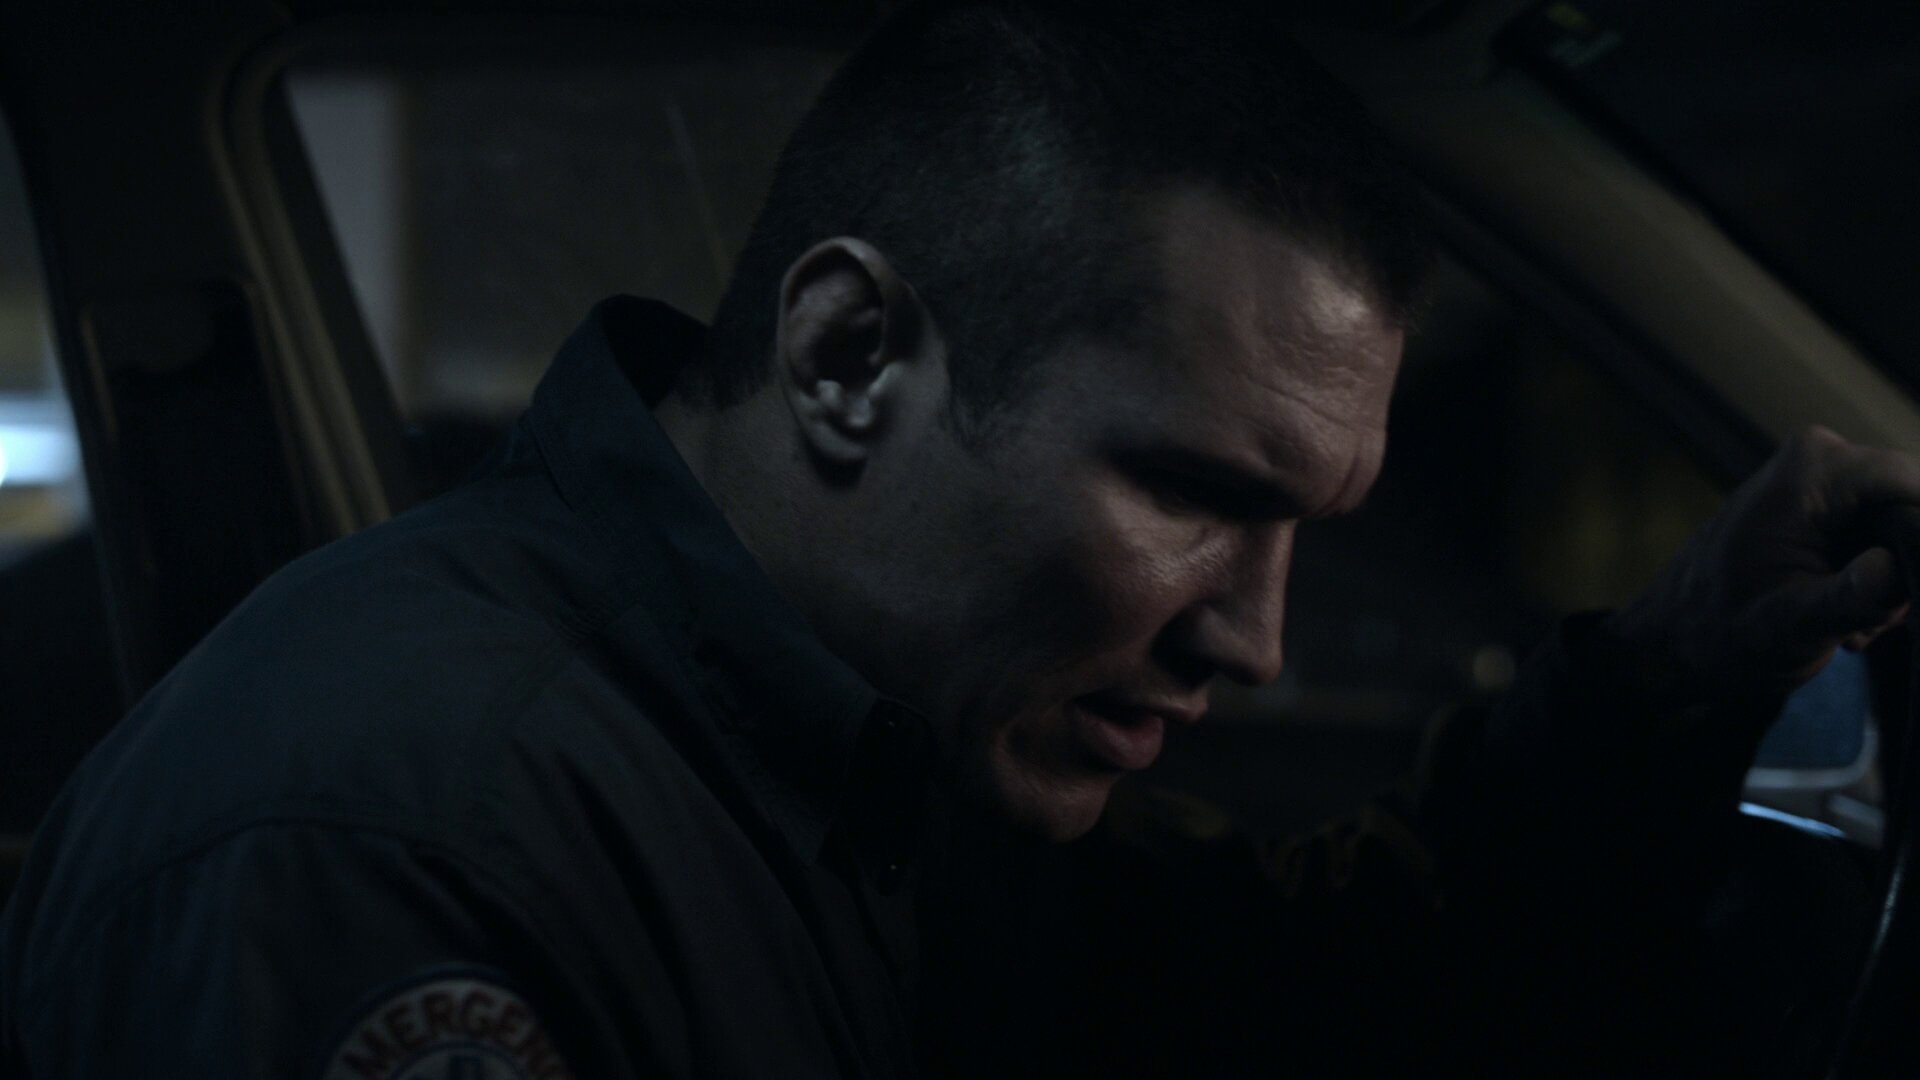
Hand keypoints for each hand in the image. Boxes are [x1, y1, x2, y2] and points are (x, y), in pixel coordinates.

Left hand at [1603, 426, 1917, 705]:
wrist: (1672, 640)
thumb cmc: (1720, 634)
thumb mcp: (1789, 627)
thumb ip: (1850, 598)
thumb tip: (1894, 567)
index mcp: (1811, 471)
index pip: (1912, 484)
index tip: (1913, 597)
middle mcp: (1821, 457)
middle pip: (1913, 506)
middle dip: (1908, 567)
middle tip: (1875, 622)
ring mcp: (1824, 479)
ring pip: (1904, 526)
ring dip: (1893, 581)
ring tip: (1851, 625)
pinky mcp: (1826, 504)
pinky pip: (1884, 535)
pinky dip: (1875, 578)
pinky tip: (1842, 613)